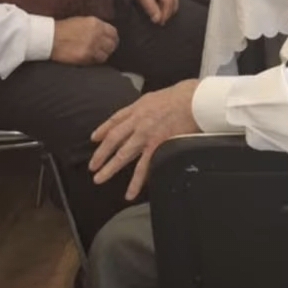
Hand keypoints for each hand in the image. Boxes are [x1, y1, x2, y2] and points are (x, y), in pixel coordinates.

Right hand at [51, 17, 118, 64]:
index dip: (113, 38)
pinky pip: (95, 61)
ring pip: (105, 54)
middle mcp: (96, 34)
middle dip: (110, 48)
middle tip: (106, 50)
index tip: (111, 41)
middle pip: (111, 45)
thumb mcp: (82, 21)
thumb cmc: (63, 28)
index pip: (113, 32)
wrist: (50, 37)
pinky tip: (91, 59)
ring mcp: (92, 46)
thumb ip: (94, 27)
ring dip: (102, 55)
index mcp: (96, 24)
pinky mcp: (85, 56)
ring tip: (98, 55)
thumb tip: (103, 33)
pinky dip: (95, 61)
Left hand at [89, 79, 200, 199]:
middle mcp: (138, 121)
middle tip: (92, 166)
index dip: (103, 129)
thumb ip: (144, 106)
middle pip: (114, 139)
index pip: (115, 119)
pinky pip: (144, 166)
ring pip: (123, 154)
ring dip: (110, 168)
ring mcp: (146, 134)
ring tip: (100, 179)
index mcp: (138, 107)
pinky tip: (131, 191)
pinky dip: (137, 180)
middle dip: (101, 153)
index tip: (94, 138)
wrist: (195, 99)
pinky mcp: (157, 145)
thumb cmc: (181, 95)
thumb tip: (140, 111)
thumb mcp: (156, 96)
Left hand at [131, 0, 178, 24]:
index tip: (159, 23)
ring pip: (174, 4)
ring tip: (159, 17)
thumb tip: (157, 20)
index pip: (169, 3)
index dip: (165, 15)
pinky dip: (167, 7)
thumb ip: (150, 7)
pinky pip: (173, 1)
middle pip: (173, 4)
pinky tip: (161, 10)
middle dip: (166, 14)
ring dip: (167, 11)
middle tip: (158, 22)